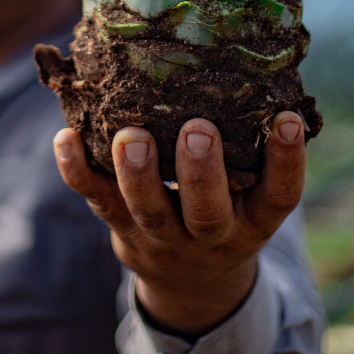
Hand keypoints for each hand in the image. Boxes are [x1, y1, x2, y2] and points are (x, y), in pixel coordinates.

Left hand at [54, 111, 304, 337]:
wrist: (192, 284)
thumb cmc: (230, 210)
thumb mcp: (254, 195)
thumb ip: (254, 146)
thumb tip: (266, 69)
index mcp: (253, 221)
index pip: (279, 198)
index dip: (287, 162)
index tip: (286, 118)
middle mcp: (211, 235)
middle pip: (207, 213)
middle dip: (201, 172)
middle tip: (197, 129)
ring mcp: (162, 236)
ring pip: (148, 211)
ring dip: (138, 174)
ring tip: (132, 137)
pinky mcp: (121, 227)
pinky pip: (97, 200)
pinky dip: (78, 170)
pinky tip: (66, 137)